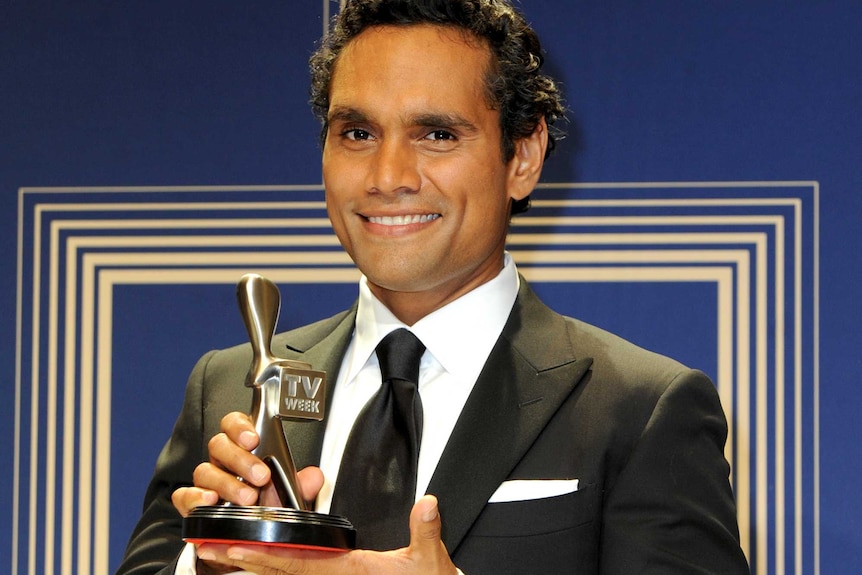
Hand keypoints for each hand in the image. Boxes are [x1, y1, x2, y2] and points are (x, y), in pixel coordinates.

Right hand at [172, 412, 319, 515]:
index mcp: (244, 450)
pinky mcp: (192, 504)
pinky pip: (183, 495)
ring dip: (227, 483)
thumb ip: (300, 485)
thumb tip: (314, 477)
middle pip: (219, 445)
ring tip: (247, 497)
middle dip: (240, 459)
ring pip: (205, 470)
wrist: (247, 540)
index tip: (253, 438)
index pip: (233, 424)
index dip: (240, 426)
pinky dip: (194, 497)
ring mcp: (205, 482)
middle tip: (260, 476)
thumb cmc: (264, 508)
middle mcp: (222, 462)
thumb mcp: (286, 496)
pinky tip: (210, 501)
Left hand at [195, 494, 457, 574]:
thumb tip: (428, 503)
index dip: (266, 555)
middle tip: (211, 550)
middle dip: (245, 560)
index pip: (299, 562)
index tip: (237, 547)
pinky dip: (276, 571)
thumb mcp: (429, 560)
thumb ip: (425, 530)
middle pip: (281, 571)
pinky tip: (260, 567)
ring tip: (222, 556)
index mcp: (349, 569)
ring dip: (254, 567)